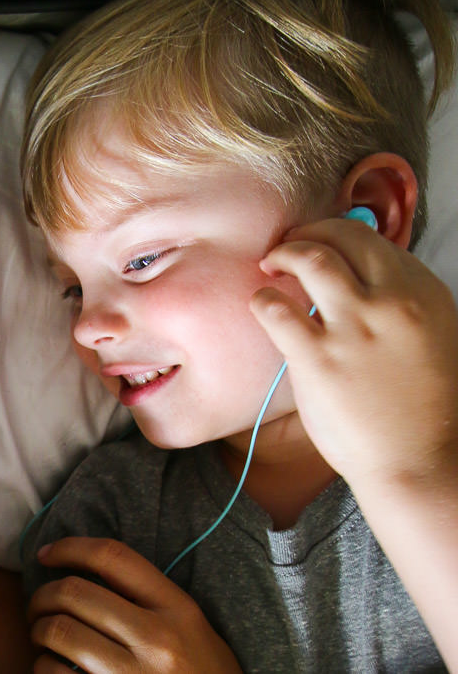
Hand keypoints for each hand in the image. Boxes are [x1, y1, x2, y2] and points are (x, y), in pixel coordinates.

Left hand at [28, 537, 239, 672]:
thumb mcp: (191, 627)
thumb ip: (148, 598)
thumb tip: (86, 572)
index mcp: (177, 609)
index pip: (112, 557)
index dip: (70, 547)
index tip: (47, 554)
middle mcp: (156, 640)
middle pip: (74, 593)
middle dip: (42, 596)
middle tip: (38, 606)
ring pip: (59, 632)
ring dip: (39, 631)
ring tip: (43, 637)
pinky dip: (43, 667)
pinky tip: (52, 667)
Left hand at [250, 217, 457, 485]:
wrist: (422, 460)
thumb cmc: (422, 405)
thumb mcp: (430, 336)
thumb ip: (397, 303)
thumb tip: (354, 279)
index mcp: (423, 292)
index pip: (370, 238)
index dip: (334, 235)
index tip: (315, 245)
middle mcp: (392, 301)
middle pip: (341, 235)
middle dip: (305, 232)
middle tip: (284, 248)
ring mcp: (355, 327)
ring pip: (311, 257)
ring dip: (282, 253)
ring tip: (269, 266)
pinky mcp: (320, 358)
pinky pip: (277, 309)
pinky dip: (262, 299)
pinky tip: (262, 306)